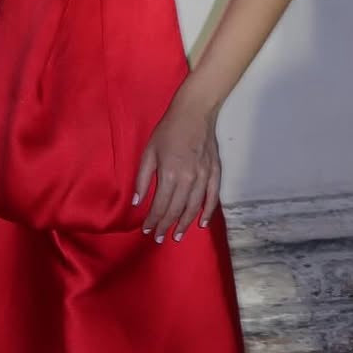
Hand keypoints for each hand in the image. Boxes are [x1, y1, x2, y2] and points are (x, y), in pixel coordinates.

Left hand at [132, 88, 220, 242]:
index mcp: (170, 174)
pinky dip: (207, 212)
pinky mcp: (215, 173)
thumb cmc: (168, 131)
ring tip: (176, 236)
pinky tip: (202, 223)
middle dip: (166, 226)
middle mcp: (188, 179)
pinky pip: (212, 197)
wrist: (195, 113)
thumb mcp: (148, 153)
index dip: (153, 220)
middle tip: (159, 238)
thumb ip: (143, 179)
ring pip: (194, 207)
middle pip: (176, 210)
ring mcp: (204, 177)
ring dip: (184, 224)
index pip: (160, 205)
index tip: (147, 230)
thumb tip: (137, 202)